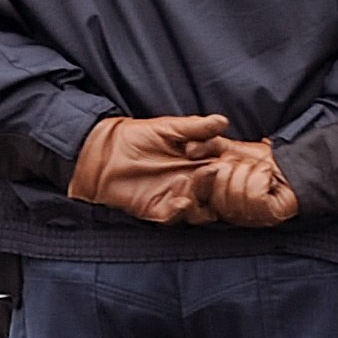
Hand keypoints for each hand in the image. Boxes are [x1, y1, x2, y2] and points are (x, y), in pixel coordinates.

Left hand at [67, 114, 227, 224]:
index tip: (233, 160)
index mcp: (199, 163)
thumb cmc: (136, 136)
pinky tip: (183, 202)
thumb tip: (222, 121)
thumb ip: (195, 128)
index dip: (230, 166)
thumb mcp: (168, 128)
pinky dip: (181, 212)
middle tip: (215, 171)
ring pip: (201, 207)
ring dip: (202, 198)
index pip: (223, 168)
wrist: (104, 153)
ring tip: (196, 183)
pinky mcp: (161, 211)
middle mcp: (193, 183)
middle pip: (216, 190)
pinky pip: (176, 217)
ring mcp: (178, 198)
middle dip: (218, 184)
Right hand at [199, 139, 299, 227]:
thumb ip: (209, 147)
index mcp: (215, 198)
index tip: (212, 165)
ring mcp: (246, 217)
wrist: (294, 164)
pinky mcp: (265, 216)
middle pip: (216, 190)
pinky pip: (254, 194)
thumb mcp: (232, 149)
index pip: (197, 194)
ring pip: (236, 191)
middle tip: (248, 167)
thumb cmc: (264, 160)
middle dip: (235, 168)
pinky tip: (269, 178)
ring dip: (252, 172)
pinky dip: (263, 177)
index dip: (202, 178)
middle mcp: (227, 212)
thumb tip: (190, 149)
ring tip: (261, 172)